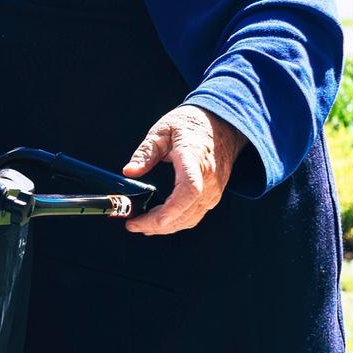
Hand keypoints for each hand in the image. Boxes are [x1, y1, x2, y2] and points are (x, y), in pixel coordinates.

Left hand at [122, 104, 244, 235]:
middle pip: (185, 211)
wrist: (222, 125)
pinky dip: (175, 222)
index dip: (174, 207)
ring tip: (140, 225)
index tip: (157, 219)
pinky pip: (194, 216)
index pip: (189, 188)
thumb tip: (129, 171)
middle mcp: (208, 179)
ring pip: (189, 219)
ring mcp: (213, 190)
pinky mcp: (213, 196)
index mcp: (194, 159)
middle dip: (157, 223)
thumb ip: (146, 152)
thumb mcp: (164, 130)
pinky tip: (158, 222)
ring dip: (164, 227)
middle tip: (132, 225)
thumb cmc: (191, 125)